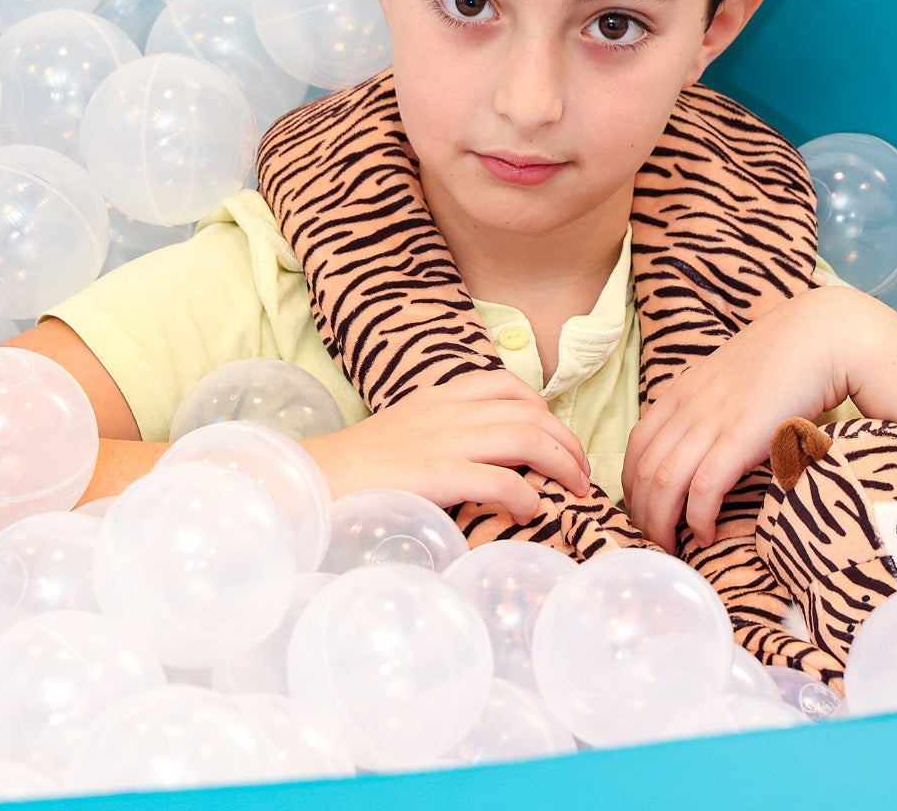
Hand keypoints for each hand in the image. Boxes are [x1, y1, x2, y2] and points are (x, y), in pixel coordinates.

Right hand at [304, 369, 589, 522]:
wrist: (313, 480)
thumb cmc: (358, 467)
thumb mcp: (405, 432)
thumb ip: (444, 434)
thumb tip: (483, 459)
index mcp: (440, 396)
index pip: (507, 385)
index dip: (543, 410)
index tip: (556, 436)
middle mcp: (448, 411)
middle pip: (530, 412)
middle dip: (566, 440)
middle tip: (582, 470)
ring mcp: (444, 440)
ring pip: (526, 438)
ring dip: (561, 463)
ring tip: (576, 488)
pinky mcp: (438, 474)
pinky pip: (500, 480)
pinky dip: (526, 495)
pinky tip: (533, 510)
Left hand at [622, 286, 853, 552]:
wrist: (822, 336)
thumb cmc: (786, 362)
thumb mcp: (733, 381)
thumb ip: (713, 407)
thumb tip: (709, 445)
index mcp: (682, 391)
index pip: (635, 444)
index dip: (632, 485)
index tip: (644, 512)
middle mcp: (688, 405)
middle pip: (641, 468)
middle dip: (640, 512)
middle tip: (652, 542)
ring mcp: (712, 419)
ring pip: (662, 482)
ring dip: (660, 522)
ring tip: (671, 548)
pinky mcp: (741, 436)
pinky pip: (703, 487)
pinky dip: (696, 518)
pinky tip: (705, 535)